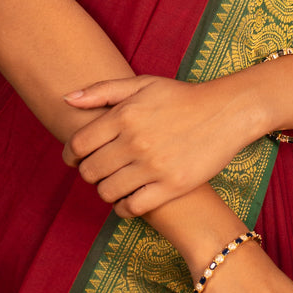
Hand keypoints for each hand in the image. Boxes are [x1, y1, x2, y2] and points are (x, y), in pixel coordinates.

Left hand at [62, 74, 259, 216]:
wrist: (226, 112)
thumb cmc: (181, 97)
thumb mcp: (142, 84)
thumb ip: (102, 90)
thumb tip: (67, 99)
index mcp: (124, 116)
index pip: (78, 145)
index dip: (70, 155)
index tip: (76, 158)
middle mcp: (135, 142)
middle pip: (90, 171)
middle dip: (88, 173)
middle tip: (98, 170)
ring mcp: (153, 166)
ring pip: (107, 192)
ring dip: (105, 190)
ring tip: (114, 183)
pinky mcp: (171, 186)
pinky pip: (132, 207)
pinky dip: (123, 208)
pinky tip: (129, 199)